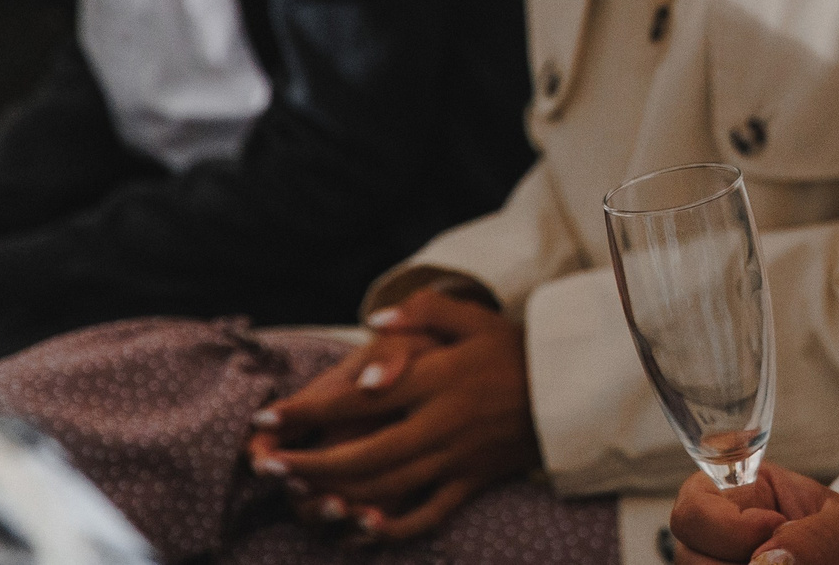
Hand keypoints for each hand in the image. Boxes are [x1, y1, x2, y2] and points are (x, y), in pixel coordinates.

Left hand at [247, 292, 539, 542]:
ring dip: (335, 493)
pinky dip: (389, 527)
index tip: (266, 416)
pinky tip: (357, 526)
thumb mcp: (475, 316)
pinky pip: (426, 515)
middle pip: (363, 454)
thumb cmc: (514, 348)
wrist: (571, 390)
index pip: (360, 399)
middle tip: (267, 464)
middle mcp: (443, 423)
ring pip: (386, 488)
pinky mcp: (471, 484)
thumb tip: (373, 323)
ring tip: (297, 491)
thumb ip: (424, 311)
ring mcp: (457, 459)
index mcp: (438, 379)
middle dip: (308, 463)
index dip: (308, 409)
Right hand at [670, 465, 838, 564]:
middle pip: (688, 555)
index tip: (773, 528)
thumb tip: (765, 562)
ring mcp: (718, 563)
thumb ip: (814, 538)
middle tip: (789, 560)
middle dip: (735, 563)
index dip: (724, 526)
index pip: (693, 505)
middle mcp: (719, 534)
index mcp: (742, 492)